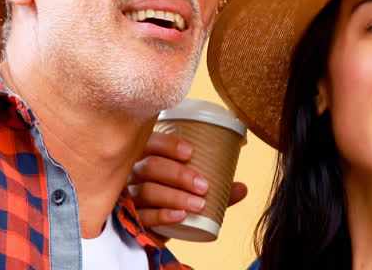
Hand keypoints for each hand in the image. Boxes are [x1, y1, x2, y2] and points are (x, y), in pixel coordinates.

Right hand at [128, 130, 248, 232]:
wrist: (153, 229)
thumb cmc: (171, 199)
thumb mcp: (191, 190)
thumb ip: (215, 189)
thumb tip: (242, 187)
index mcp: (145, 156)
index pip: (150, 142)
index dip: (168, 144)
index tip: (190, 152)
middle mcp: (132, 173)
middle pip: (150, 167)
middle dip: (179, 175)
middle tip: (204, 186)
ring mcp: (129, 196)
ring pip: (148, 191)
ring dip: (176, 197)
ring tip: (200, 204)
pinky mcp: (132, 219)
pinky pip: (144, 216)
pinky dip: (164, 215)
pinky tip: (181, 215)